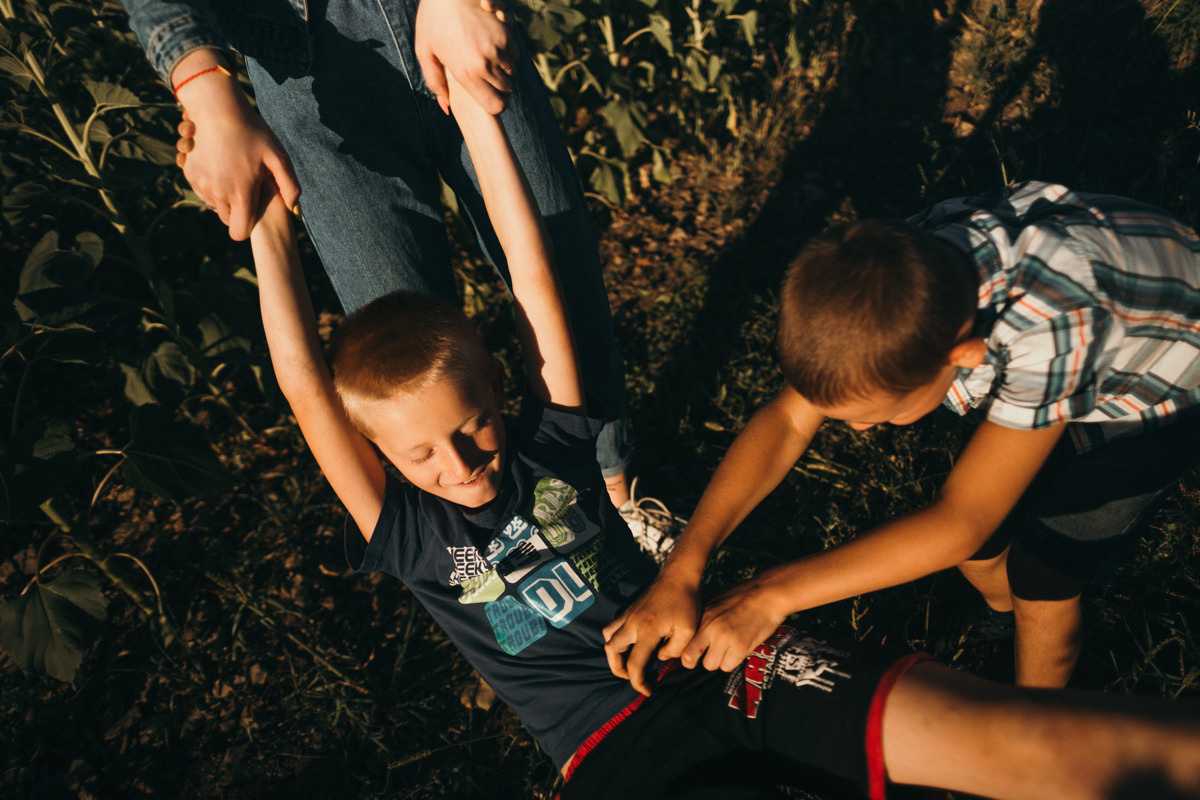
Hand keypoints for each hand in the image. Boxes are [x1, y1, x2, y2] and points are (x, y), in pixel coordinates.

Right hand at [173, 73, 300, 239]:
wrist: (217, 109)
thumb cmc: (252, 132)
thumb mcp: (278, 156)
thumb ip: (289, 185)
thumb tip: (293, 207)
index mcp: (241, 194)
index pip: (239, 232)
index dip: (247, 226)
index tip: (253, 212)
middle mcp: (218, 194)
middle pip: (227, 219)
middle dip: (236, 210)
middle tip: (246, 188)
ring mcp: (201, 183)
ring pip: (213, 204)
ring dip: (223, 197)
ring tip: (235, 175)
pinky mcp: (189, 173)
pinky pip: (201, 189)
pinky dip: (210, 184)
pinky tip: (221, 166)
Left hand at [416, 0, 517, 114]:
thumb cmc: (432, 22)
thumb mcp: (426, 53)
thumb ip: (435, 83)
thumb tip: (446, 107)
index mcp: (466, 74)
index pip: (496, 106)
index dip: (495, 105)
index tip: (488, 98)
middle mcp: (486, 64)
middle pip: (507, 90)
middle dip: (499, 88)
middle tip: (486, 80)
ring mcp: (498, 49)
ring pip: (512, 72)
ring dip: (504, 71)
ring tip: (488, 62)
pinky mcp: (506, 34)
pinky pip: (515, 54)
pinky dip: (508, 55)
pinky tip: (493, 47)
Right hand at [602, 572, 700, 695]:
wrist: (679, 576)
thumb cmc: (687, 602)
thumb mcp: (688, 630)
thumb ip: (674, 650)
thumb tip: (660, 658)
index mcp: (647, 631)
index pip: (634, 664)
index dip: (638, 683)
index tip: (648, 691)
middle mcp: (632, 623)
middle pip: (612, 651)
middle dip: (618, 669)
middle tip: (632, 677)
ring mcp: (628, 614)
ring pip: (608, 637)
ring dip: (614, 653)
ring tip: (627, 661)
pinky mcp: (629, 608)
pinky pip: (614, 626)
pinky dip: (616, 638)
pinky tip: (631, 642)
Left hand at [680, 576, 788, 672]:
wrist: (768, 595)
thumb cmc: (742, 595)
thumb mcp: (715, 598)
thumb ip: (701, 614)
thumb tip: (688, 628)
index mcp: (702, 616)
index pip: (682, 642)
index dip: (684, 650)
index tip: (691, 651)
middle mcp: (710, 628)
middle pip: (689, 659)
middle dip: (695, 660)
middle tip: (704, 655)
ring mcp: (725, 639)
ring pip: (710, 665)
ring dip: (716, 660)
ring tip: (725, 649)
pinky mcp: (741, 647)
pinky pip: (728, 666)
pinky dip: (731, 661)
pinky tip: (736, 650)